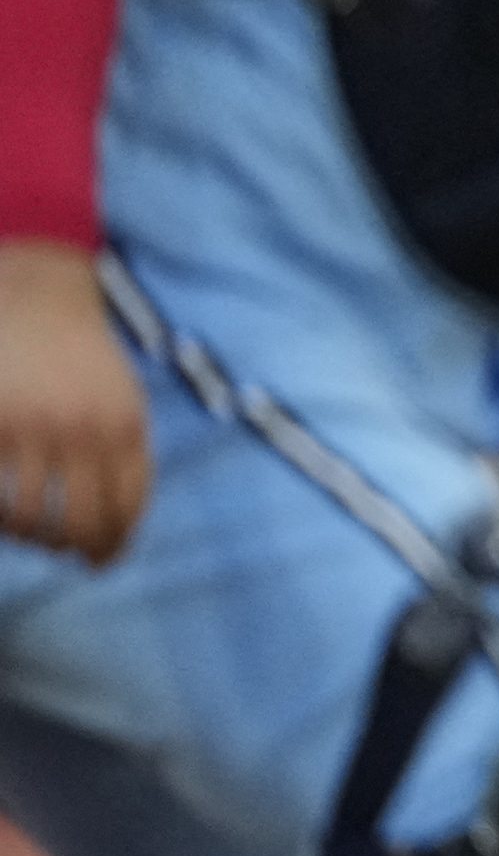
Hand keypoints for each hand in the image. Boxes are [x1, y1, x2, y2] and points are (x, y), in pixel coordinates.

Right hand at [0, 241, 148, 562]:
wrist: (38, 294)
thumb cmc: (81, 352)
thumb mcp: (122, 397)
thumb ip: (124, 450)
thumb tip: (121, 520)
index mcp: (127, 427)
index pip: (128, 507)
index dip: (114, 544)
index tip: (100, 562)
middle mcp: (85, 432)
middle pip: (82, 523)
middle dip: (71, 549)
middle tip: (60, 551)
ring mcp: (34, 429)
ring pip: (30, 516)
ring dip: (27, 535)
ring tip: (25, 530)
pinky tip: (0, 511)